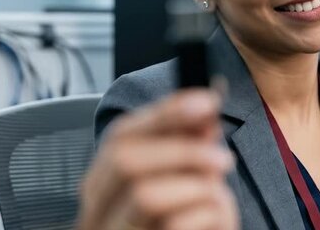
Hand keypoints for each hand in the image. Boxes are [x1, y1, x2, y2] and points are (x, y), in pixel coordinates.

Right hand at [77, 89, 238, 229]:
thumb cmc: (181, 227)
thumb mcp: (185, 182)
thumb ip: (188, 147)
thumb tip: (205, 109)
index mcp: (103, 186)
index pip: (121, 135)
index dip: (165, 113)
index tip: (207, 101)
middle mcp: (97, 212)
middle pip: (124, 160)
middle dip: (182, 150)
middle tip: (222, 157)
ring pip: (145, 195)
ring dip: (196, 187)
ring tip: (217, 196)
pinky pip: (174, 225)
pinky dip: (208, 215)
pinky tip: (216, 220)